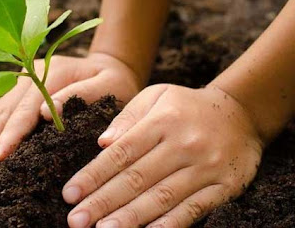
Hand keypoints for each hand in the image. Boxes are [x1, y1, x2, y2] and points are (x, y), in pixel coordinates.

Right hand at [0, 53, 141, 166]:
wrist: (110, 66)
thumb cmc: (114, 81)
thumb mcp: (109, 85)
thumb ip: (81, 95)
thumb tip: (46, 113)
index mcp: (51, 72)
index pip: (26, 108)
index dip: (11, 133)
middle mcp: (30, 74)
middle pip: (3, 109)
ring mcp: (21, 81)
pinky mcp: (19, 91)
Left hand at [63, 84, 263, 227]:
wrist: (241, 113)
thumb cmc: (187, 106)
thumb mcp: (156, 95)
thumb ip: (128, 117)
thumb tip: (102, 142)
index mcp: (162, 122)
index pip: (121, 153)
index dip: (93, 175)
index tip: (70, 194)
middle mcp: (183, 145)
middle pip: (136, 178)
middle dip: (103, 202)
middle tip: (76, 220)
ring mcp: (205, 167)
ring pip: (162, 197)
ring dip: (130, 217)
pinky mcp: (224, 186)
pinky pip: (193, 209)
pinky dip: (170, 224)